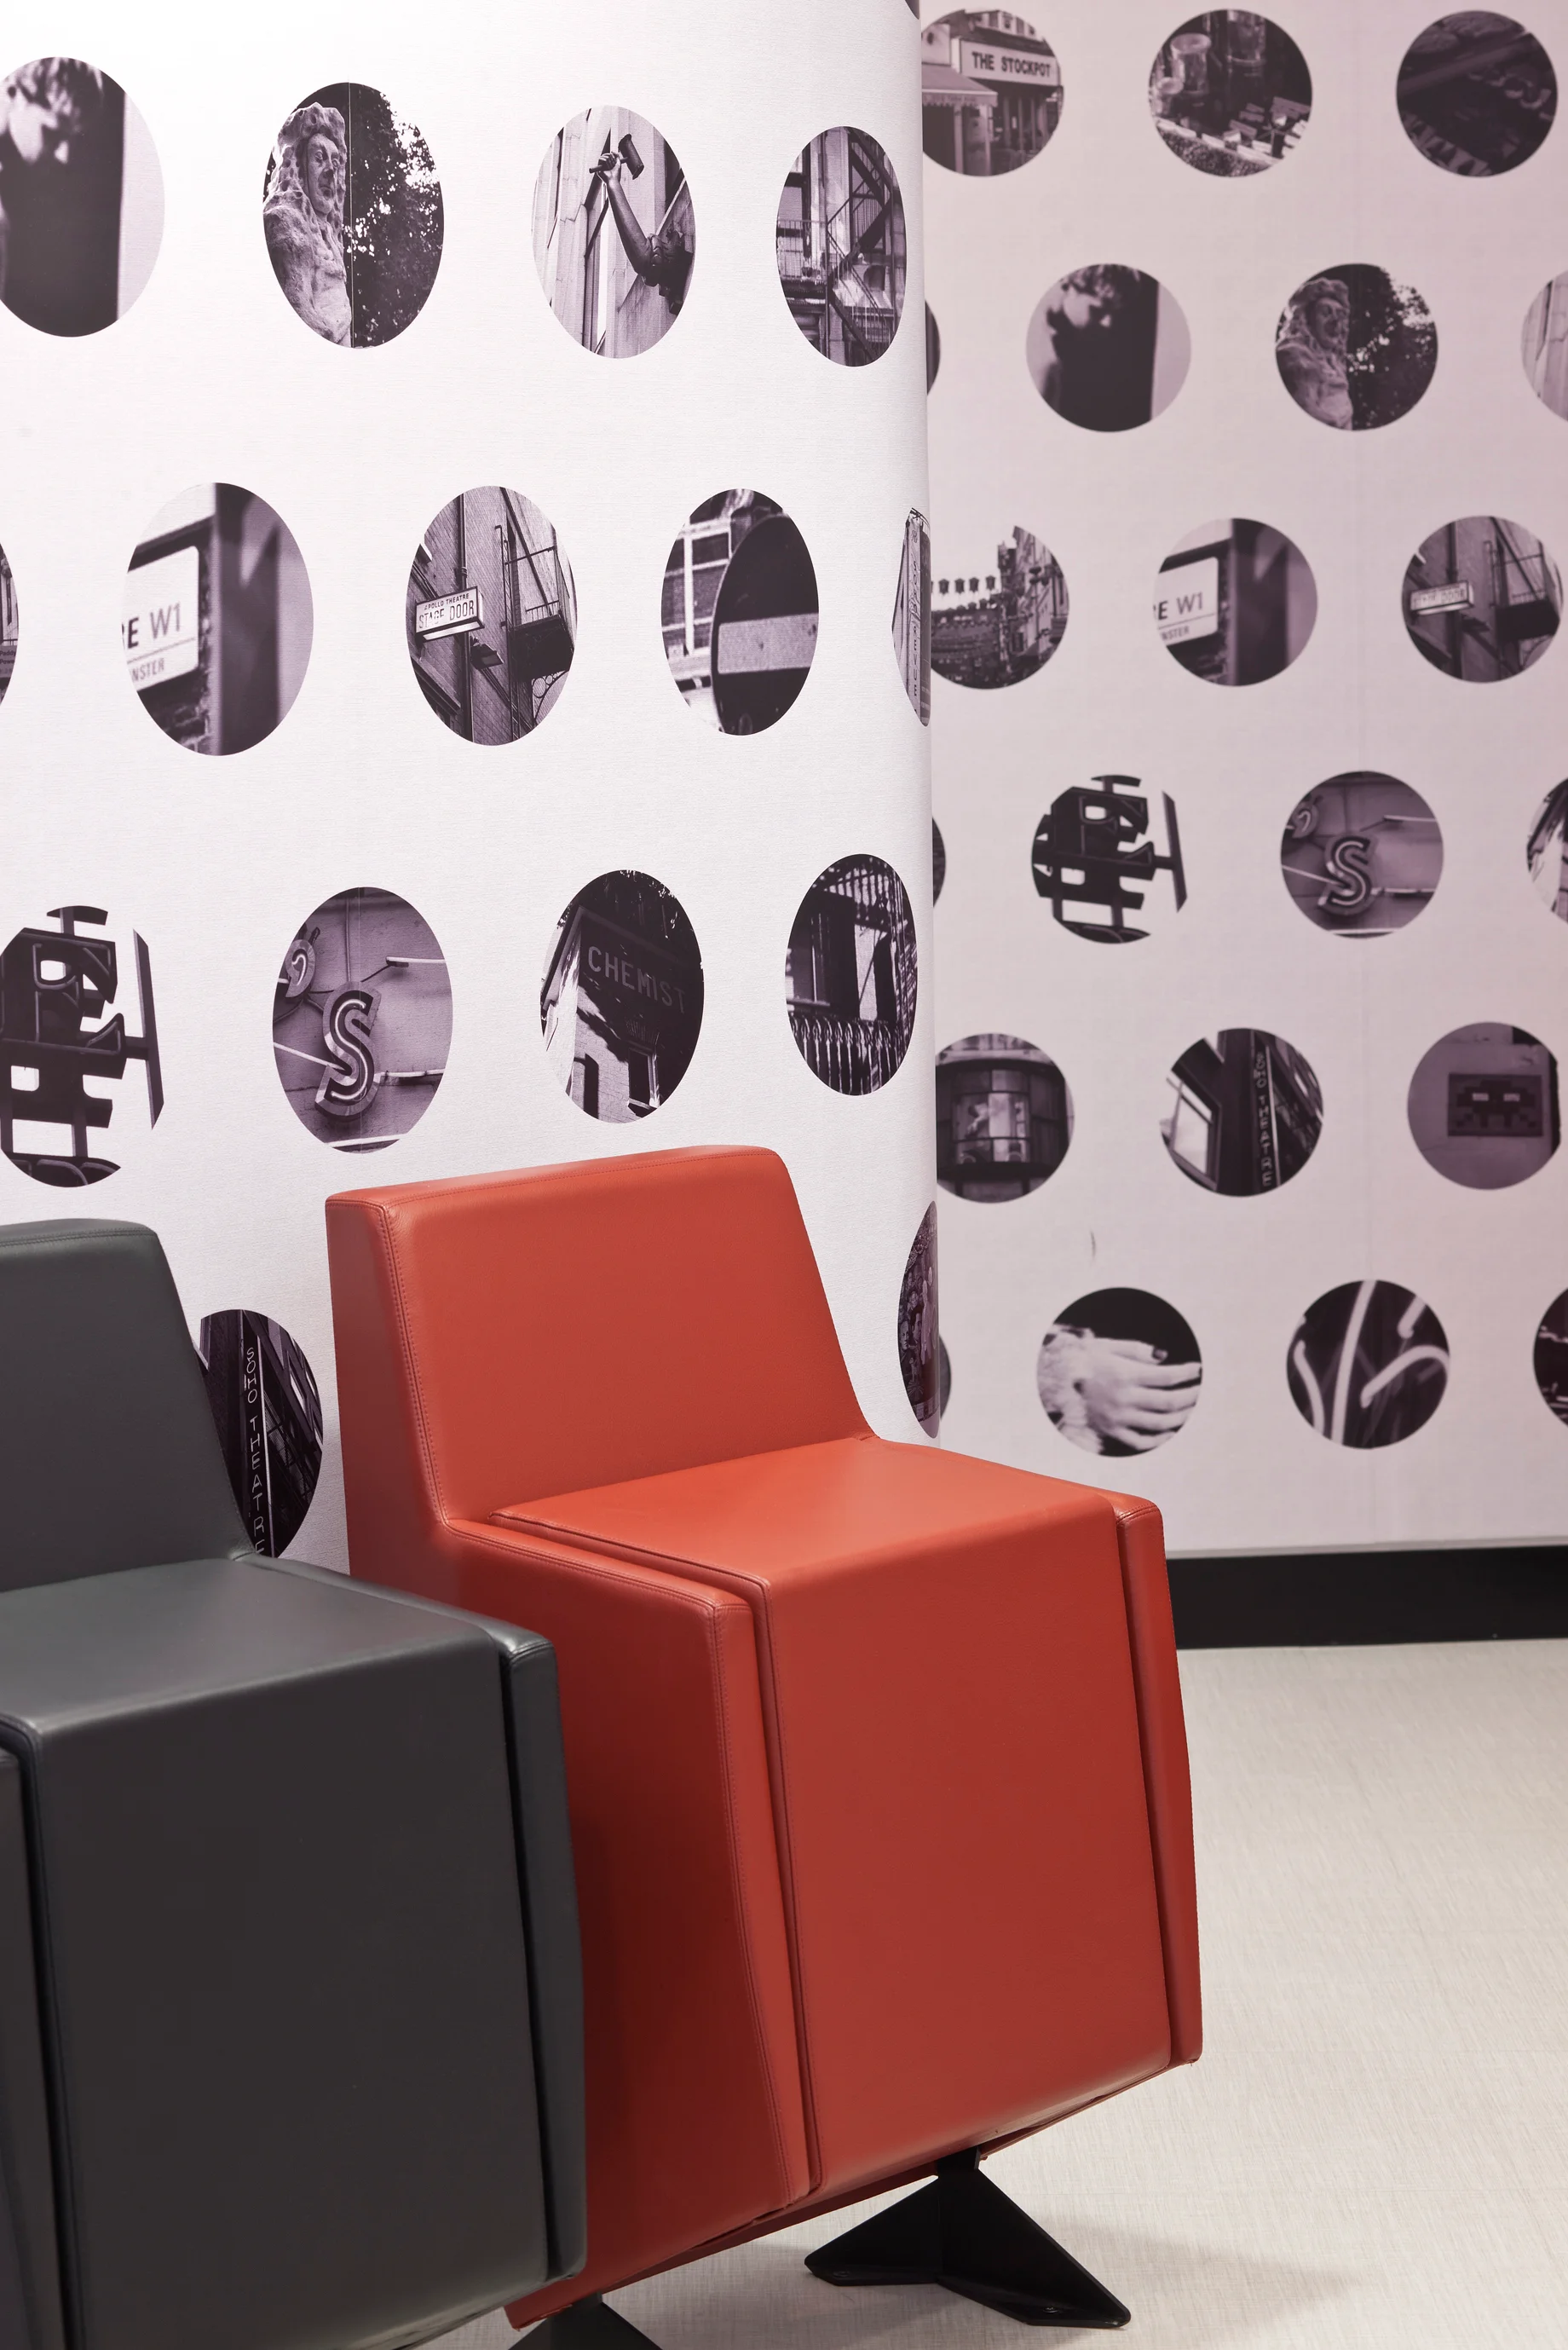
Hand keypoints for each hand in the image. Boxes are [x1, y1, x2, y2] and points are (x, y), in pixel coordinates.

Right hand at [1075, 1338, 1199, 1450]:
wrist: (1053, 1381)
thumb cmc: (1082, 1359)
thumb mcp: (1107, 1345)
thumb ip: (1137, 1350)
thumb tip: (1164, 1358)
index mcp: (1124, 1374)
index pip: (1167, 1376)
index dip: (1187, 1373)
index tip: (1197, 1368)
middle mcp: (1123, 1399)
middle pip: (1168, 1402)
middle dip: (1190, 1396)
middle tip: (1200, 1390)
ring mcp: (1117, 1418)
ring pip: (1159, 1423)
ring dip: (1181, 1417)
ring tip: (1190, 1409)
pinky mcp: (1111, 1430)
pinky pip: (1140, 1441)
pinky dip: (1158, 1440)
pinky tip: (1170, 1433)